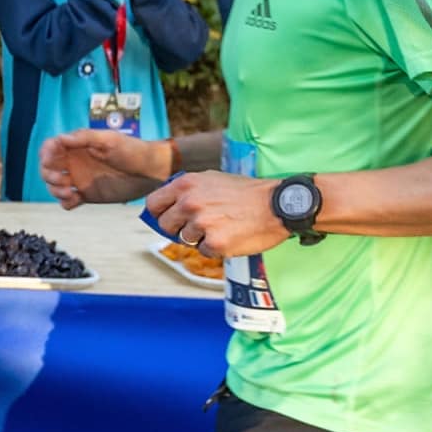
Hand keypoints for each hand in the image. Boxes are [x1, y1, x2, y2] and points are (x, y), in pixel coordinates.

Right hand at [39, 129, 175, 208]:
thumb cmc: (133, 150)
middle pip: (47, 168)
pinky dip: (65, 202)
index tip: (50, 161)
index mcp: (77, 146)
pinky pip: (68, 201)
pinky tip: (75, 200)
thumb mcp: (109, 140)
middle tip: (62, 180)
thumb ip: (84, 138)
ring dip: (55, 190)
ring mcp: (80, 179)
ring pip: (54, 186)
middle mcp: (75, 162)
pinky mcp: (87, 195)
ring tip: (70, 192)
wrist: (152, 172)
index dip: (45, 154)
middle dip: (49, 175)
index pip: (50, 148)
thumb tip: (60, 138)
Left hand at [145, 169, 284, 259]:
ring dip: (200, 237)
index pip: (154, 204)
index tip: (167, 218)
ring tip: (222, 226)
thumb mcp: (211, 179)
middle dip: (178, 228)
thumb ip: (187, 191)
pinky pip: (204, 251)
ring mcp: (201, 224)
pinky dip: (215, 248)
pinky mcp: (214, 243)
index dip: (159, 213)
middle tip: (199, 226)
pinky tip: (230, 236)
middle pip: (166, 225)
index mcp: (185, 184)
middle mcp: (189, 203)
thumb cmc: (247, 192)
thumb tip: (167, 206)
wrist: (278, 204)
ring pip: (186, 239)